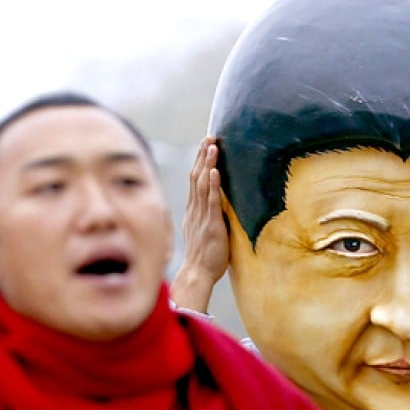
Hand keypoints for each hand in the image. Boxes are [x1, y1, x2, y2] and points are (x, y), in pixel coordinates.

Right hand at [170, 136, 228, 312]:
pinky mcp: (211, 224)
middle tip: (208, 136)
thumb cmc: (204, 256)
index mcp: (193, 210)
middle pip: (197, 176)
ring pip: (203, 184)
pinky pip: (211, 201)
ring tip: (212, 146)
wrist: (197, 273)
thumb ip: (207, 217)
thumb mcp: (203, 231)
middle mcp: (195, 209)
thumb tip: (216, 208)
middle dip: (202, 156)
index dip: (200, 162)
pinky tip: (216, 172)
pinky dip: (213, 185)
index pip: (196, 180)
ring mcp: (201, 216)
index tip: (205, 145)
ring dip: (208, 164)